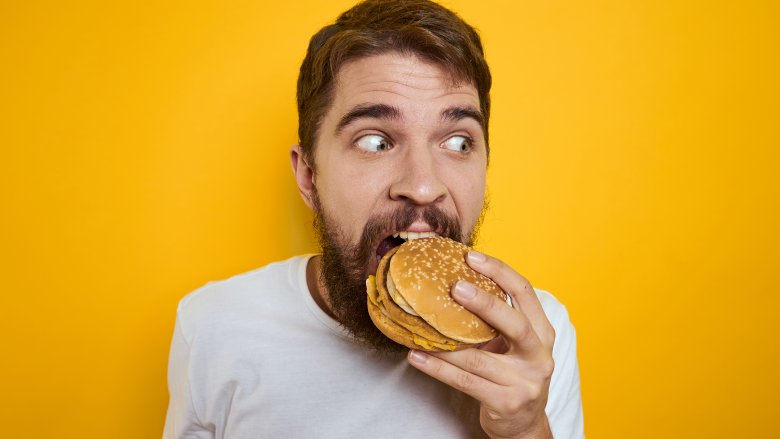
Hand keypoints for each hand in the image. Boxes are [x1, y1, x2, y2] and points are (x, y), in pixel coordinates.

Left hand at [407, 250, 555, 438]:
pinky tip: (417, 356)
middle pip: (513, 323)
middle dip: (484, 303)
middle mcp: (539, 356)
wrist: (525, 425)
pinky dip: (438, 368)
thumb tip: (452, 282)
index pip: (525, 292)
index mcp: (542, 333)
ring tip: (421, 327)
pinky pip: (465, 382)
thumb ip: (496, 319)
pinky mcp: (506, 402)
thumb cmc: (513, 374)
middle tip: (456, 287)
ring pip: (479, 357)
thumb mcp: (516, 345)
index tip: (471, 257)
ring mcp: (524, 382)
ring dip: (446, 342)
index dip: (499, 271)